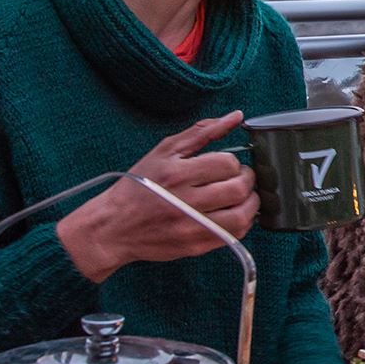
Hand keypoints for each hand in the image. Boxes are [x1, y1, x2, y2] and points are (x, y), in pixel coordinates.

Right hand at [59, 112, 257, 282]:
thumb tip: (236, 116)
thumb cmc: (138, 185)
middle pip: (238, 189)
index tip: (228, 165)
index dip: (234, 162)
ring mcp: (192, 227)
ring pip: (242, 216)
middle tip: (240, 178)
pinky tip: (233, 213)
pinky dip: (242, 223)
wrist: (113, 226)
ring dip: (251, 204)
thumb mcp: (164, 151)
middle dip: (247, 180)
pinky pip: (234, 236)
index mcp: (177, 174)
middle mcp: (186, 202)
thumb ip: (202, 132)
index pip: (227, 164)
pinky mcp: (196, 246)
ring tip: (242, 196)